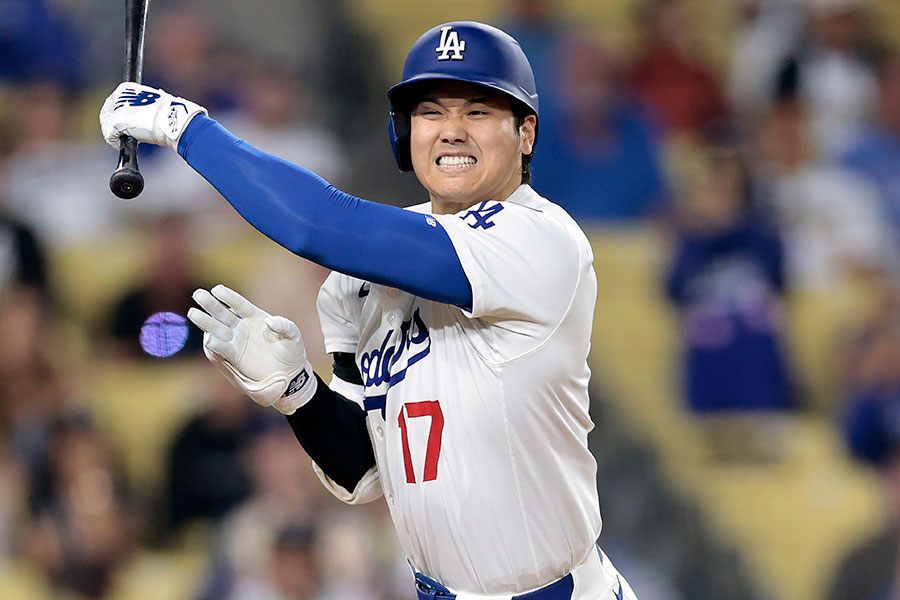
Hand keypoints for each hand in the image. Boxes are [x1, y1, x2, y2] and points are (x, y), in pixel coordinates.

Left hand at [99, 82, 206, 150]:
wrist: (170, 118)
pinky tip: (129, 144)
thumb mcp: (153, 104)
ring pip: (107, 126)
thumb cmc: (167, 112)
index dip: (120, 117)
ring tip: (130, 140)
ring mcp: (114, 110)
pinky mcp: (114, 124)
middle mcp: (116, 97)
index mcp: (125, 89)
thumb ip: (142, 107)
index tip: (128, 125)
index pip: (114, 104)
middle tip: (128, 135)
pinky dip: (117, 143)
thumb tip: (144, 114)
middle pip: (107, 115)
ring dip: (116, 135)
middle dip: (115, 127)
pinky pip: (110, 137)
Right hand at [187, 284, 316, 414]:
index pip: (239, 304)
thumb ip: (285, 326)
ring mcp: (236, 341)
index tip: (217, 289)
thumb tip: (270, 321)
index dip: (228, 297)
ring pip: (217, 328)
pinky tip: (209, 338)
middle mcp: (242, 327)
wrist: (290, 374)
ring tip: (193, 313)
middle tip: (198, 294)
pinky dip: (215, 343)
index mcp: (255, 317)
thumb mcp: (293, 336)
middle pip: (223, 313)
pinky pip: (221, 348)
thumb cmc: (292, 352)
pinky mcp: (234, 356)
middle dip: (211, 304)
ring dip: (206, 321)